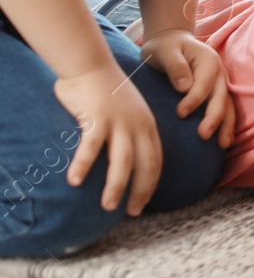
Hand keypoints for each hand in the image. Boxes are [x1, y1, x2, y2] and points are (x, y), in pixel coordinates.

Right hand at [52, 63, 162, 213]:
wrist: (92, 65)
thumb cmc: (106, 91)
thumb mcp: (129, 112)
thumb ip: (129, 133)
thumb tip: (125, 159)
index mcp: (148, 125)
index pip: (156, 160)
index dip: (151, 183)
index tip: (144, 202)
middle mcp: (138, 125)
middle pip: (145, 165)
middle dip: (141, 191)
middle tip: (132, 212)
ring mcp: (119, 122)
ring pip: (122, 161)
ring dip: (116, 186)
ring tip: (108, 206)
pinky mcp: (97, 118)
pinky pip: (91, 147)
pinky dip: (84, 165)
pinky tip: (75, 181)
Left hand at [141, 29, 235, 146]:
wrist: (172, 41)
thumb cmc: (165, 47)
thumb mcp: (164, 51)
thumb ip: (175, 66)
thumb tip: (184, 87)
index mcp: (208, 61)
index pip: (203, 84)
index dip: (194, 100)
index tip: (180, 114)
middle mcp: (219, 73)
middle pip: (220, 97)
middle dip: (214, 117)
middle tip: (203, 135)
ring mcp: (221, 84)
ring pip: (227, 106)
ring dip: (226, 125)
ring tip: (222, 144)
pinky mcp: (216, 93)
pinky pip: (225, 110)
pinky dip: (226, 124)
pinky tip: (225, 140)